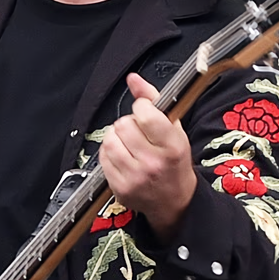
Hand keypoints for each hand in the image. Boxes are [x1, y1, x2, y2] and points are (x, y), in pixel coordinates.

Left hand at [99, 72, 195, 239]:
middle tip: (139, 134)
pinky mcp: (120, 187)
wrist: (175, 201)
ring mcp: (135, 177)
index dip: (142, 109)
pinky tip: (123, 157)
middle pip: (123, 125)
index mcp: (172, 146)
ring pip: (110, 140)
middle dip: (129, 124)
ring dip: (117, 137)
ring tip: (129, 144)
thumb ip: (154, 100)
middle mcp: (154, 163)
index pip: (145, 114)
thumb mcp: (175, 129)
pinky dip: (110, 152)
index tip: (146, 114)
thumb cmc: (175, 162)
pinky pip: (103, 157)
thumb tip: (133, 79)